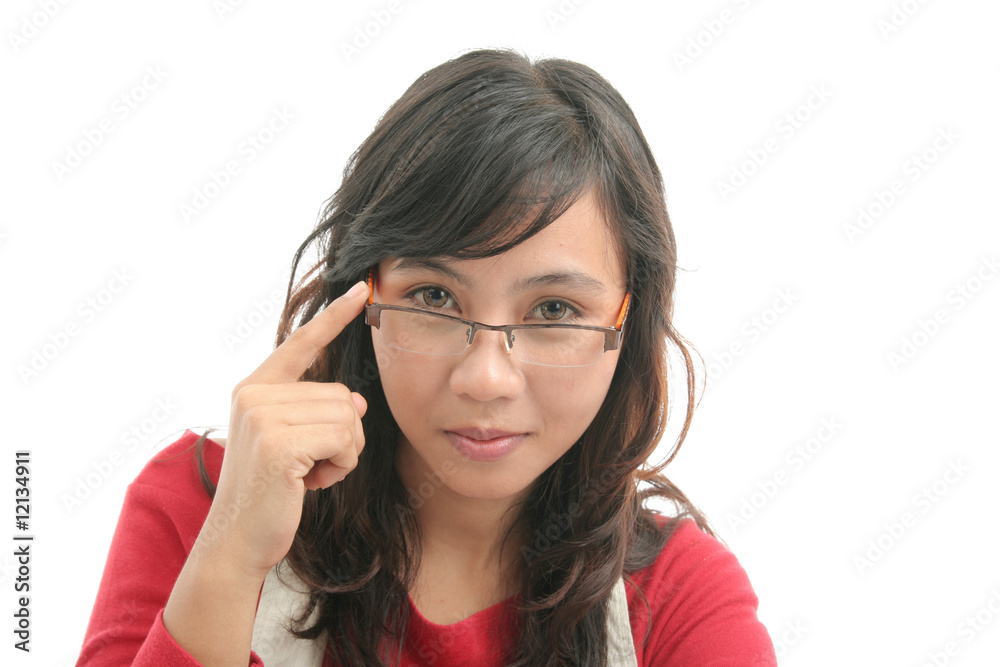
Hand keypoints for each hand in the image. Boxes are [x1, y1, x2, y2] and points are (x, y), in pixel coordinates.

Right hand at [197, 281, 369, 579]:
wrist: (239, 541)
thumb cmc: (270, 494)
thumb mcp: (295, 444)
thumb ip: (319, 413)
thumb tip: (356, 400)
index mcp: (255, 388)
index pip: (303, 343)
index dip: (335, 316)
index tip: (363, 288)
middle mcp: (254, 394)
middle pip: (341, 394)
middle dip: (341, 437)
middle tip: (309, 466)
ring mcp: (262, 415)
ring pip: (346, 416)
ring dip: (343, 454)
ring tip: (308, 475)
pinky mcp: (278, 441)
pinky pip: (343, 438)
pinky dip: (340, 466)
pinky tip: (310, 483)